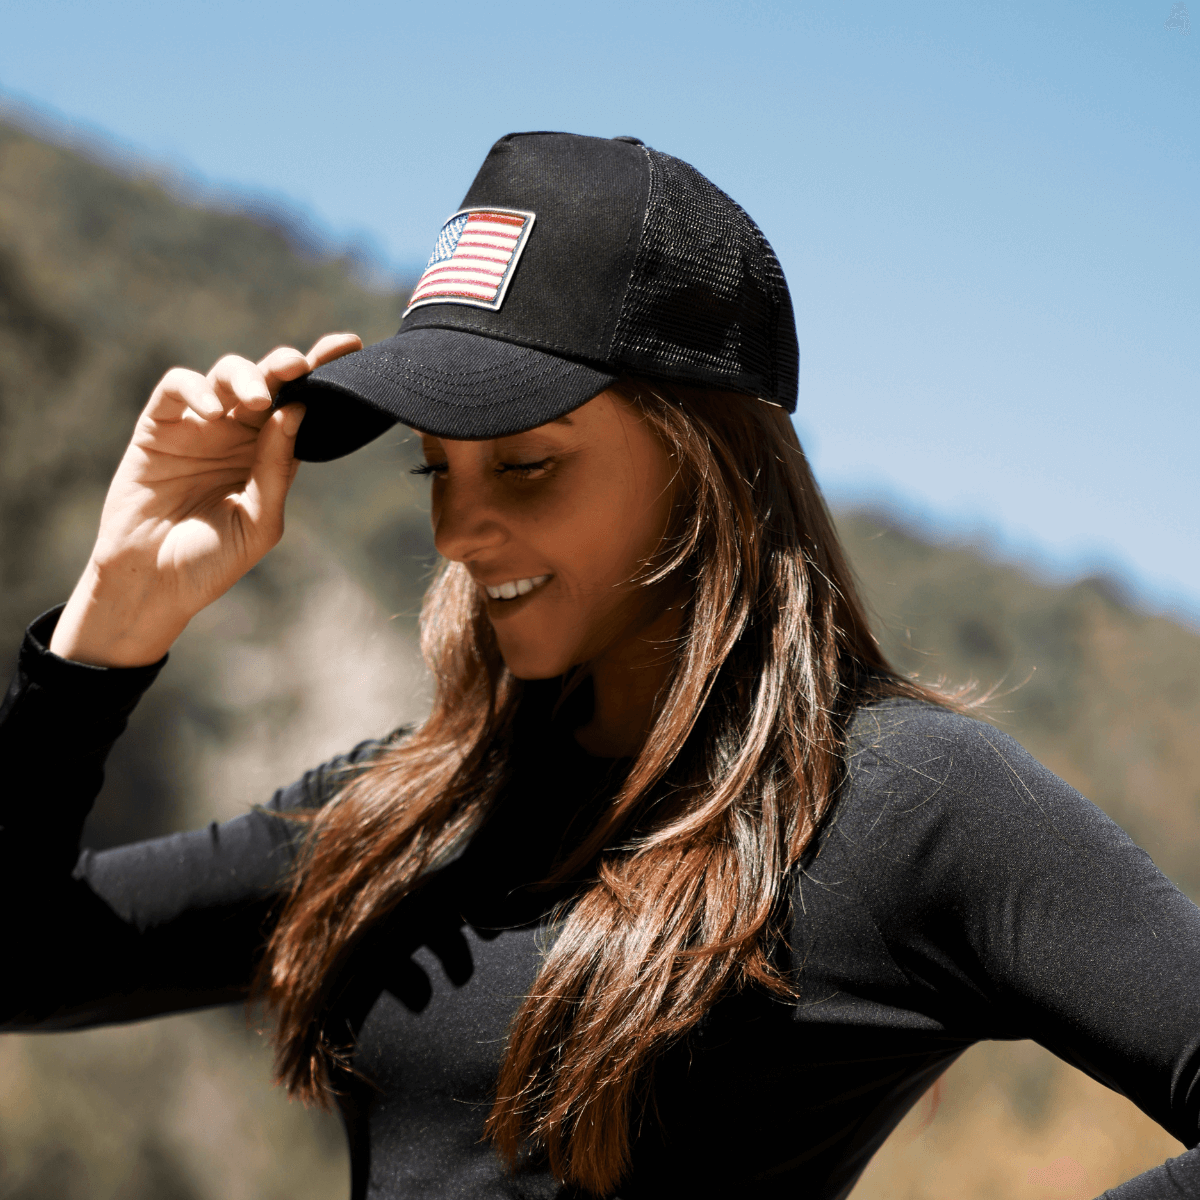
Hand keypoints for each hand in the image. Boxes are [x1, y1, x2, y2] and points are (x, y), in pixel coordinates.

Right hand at [49, 333, 361, 666]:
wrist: (153, 584)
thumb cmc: (212, 561)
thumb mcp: (259, 521)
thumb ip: (278, 469)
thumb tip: (297, 410)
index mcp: (272, 454)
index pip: (303, 406)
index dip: (325, 374)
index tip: (352, 347)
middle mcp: (239, 434)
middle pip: (270, 381)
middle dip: (288, 365)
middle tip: (301, 366)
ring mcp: (199, 427)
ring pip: (226, 375)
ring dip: (246, 377)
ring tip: (258, 399)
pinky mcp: (158, 426)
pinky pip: (177, 388)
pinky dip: (196, 390)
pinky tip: (215, 413)